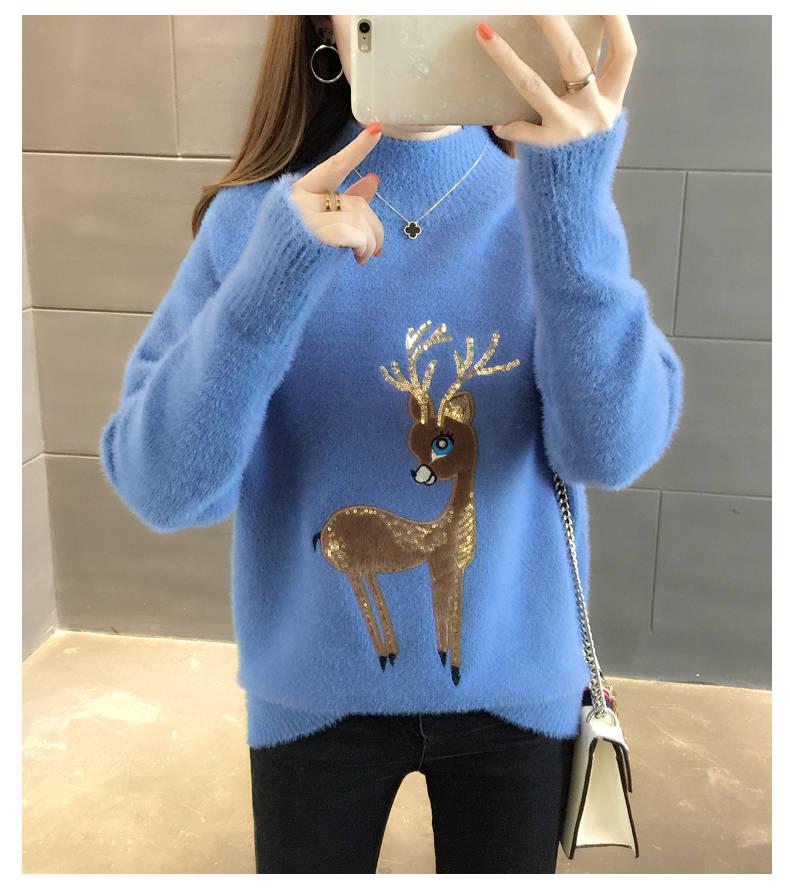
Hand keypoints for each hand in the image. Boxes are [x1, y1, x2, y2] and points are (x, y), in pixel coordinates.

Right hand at [289, 123, 384, 264]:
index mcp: (298, 193)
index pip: (333, 166)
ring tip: (363, 256)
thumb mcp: (318, 226)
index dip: (357, 150)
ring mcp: (305, 216)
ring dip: (370, 240)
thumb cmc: (293, 258)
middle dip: (373, 226)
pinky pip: (355, 232)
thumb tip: (374, 178)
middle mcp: (300, 199)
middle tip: (376, 249)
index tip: (377, 129)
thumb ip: (345, 203)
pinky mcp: (315, 234)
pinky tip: (359, 258)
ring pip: (359, 216)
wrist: (269, 288)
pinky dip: (364, 246)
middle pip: (355, 201)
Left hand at [475, 15, 636, 145]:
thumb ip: (591, 85)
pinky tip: (499, 124)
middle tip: (532, 4)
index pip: (624, 54)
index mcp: (613, 98)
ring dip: (507, 58)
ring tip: (485, 34)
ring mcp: (572, 130)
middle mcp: (597, 112)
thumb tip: (563, 40)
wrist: (577, 195)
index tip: (604, 1)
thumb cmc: (582, 147)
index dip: (617, 24)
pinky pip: (522, 129)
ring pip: (535, 86)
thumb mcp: (597, 114)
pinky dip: (510, 126)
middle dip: (552, 25)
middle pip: (574, 59)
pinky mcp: (549, 148)